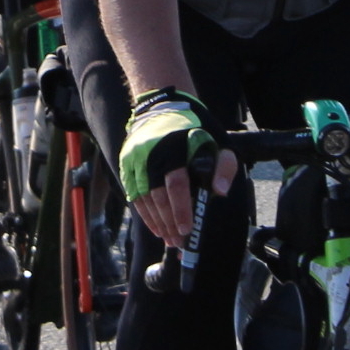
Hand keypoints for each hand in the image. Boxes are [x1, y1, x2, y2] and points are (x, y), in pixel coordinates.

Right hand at [119, 89, 236, 247]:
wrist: (162, 107)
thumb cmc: (194, 130)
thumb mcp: (217, 142)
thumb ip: (223, 166)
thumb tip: (218, 192)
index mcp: (175, 146)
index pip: (176, 183)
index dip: (181, 208)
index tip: (186, 229)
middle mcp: (151, 153)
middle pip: (158, 196)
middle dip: (169, 222)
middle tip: (179, 242)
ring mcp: (135, 159)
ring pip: (144, 198)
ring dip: (157, 222)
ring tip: (169, 239)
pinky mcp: (126, 164)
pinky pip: (134, 194)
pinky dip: (145, 213)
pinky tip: (156, 227)